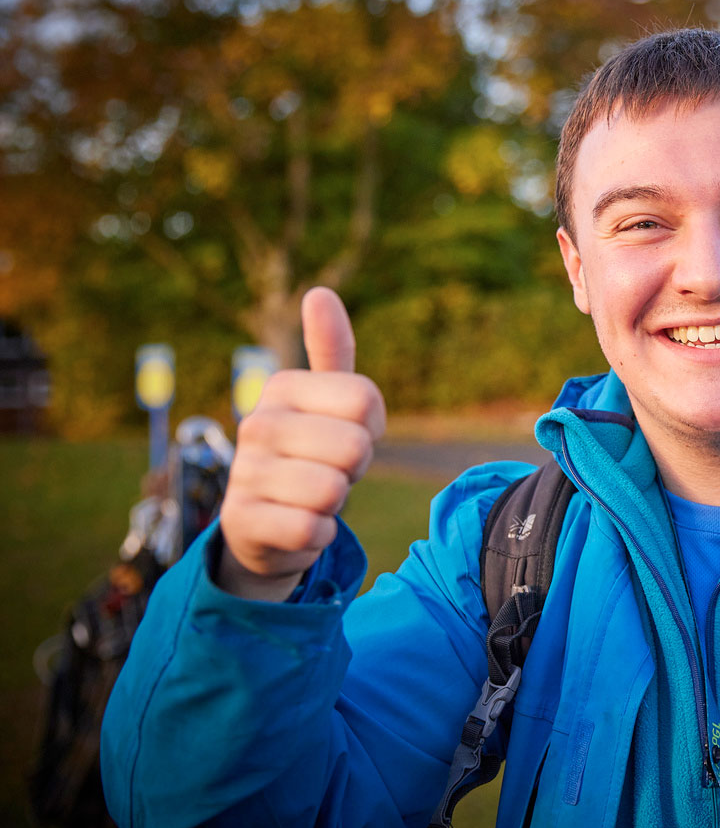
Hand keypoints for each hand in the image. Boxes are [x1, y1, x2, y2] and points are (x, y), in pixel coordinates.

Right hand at [216, 287, 385, 599]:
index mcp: (282, 387)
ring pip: (333, 491)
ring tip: (311, 496)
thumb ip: (331, 349)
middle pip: (355, 447)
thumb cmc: (310, 453)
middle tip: (329, 470)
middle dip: (353, 468)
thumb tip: (319, 292)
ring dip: (335, 502)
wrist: (264, 523)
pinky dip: (319, 534)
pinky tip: (299, 525)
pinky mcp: (241, 521)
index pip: (367, 400)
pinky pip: (313, 530)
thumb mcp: (325, 401)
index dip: (371, 427)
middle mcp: (256, 424)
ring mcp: (244, 473)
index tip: (345, 434)